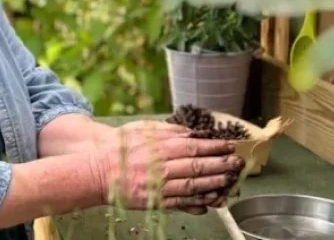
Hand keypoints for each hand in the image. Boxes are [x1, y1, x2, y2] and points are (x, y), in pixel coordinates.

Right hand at [96, 129, 244, 212]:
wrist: (96, 171)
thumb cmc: (117, 148)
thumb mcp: (140, 130)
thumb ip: (166, 131)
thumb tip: (191, 132)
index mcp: (157, 147)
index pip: (192, 147)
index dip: (213, 147)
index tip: (229, 146)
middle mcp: (159, 167)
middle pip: (196, 166)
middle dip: (220, 165)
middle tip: (237, 164)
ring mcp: (157, 186)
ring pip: (192, 186)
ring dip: (213, 184)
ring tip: (229, 181)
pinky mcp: (154, 201)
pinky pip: (180, 203)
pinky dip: (197, 203)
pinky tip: (210, 201)